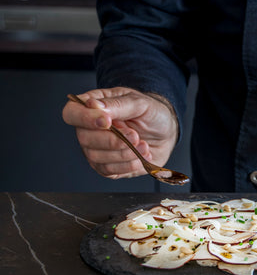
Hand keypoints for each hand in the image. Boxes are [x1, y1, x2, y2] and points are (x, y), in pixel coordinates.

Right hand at [62, 87, 178, 178]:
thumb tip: (94, 106)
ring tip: (143, 145)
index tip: (108, 121)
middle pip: (84, 139)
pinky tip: (141, 156)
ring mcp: (97, 150)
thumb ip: (118, 105)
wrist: (167, 133)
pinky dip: (128, 165)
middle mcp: (89, 129)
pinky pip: (109, 171)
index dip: (85, 119)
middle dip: (113, 140)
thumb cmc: (152, 114)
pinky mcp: (108, 166)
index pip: (72, 113)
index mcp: (93, 107)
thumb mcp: (140, 103)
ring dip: (124, 153)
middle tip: (135, 135)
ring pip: (96, 157)